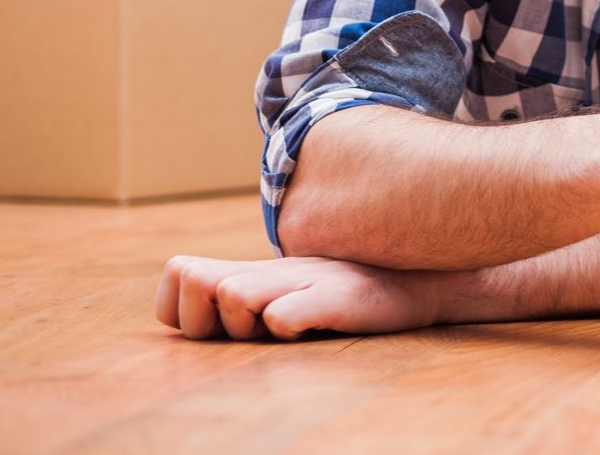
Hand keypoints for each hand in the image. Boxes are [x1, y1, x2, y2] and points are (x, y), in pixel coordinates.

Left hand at [155, 255, 440, 340]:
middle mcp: (271, 270)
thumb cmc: (348, 294)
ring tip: (283, 326)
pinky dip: (289, 326)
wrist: (421, 282)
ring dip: (247, 324)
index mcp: (255, 270)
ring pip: (232, 297)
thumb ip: (247, 296)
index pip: (178, 273)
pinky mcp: (334, 297)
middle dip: (209, 320)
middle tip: (251, 329)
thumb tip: (202, 315)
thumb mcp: (292, 290)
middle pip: (195, 283)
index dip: (182, 307)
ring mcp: (303, 280)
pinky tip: (313, 326)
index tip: (216, 326)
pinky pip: (285, 316)